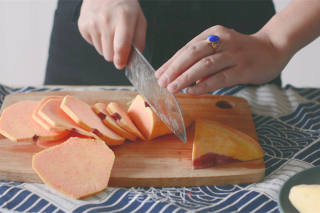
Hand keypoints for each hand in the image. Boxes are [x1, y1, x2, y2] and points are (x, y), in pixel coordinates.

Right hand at [78, 0, 146, 68]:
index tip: (121, 64)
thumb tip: (131, 59)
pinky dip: (98, 40)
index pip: (120, 47)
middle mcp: (106, 20)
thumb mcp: (139, 19)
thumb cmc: (124, 6)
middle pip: (109, 55)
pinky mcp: (83, 25)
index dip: (121, 60)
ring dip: (107, 47)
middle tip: (119, 43)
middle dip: (115, 54)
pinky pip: (92, 44)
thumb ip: (139, 41)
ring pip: (101, 52)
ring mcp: (92, 23)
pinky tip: (102, 28)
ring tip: (110, 32)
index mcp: (124, 18)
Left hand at [155, 25, 290, 94]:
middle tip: (162, 82)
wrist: (273, 48)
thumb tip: (180, 77)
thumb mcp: (220, 49)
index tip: (159, 74)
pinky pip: (220, 78)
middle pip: (193, 54)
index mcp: (213, 33)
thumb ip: (202, 60)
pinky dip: (204, 85)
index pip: (187, 48)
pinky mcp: (244, 68)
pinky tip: (192, 92)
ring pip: (205, 65)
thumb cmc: (241, 51)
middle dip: (174, 69)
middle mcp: (223, 40)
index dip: (171, 62)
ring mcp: (234, 54)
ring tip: (172, 89)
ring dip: (186, 77)